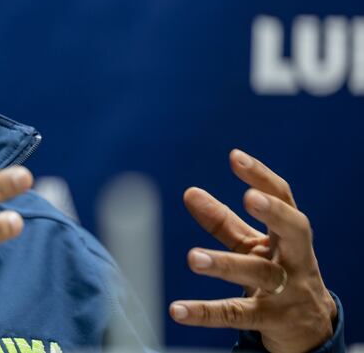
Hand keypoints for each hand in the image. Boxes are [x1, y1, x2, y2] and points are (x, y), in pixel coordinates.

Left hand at [170, 149, 336, 352]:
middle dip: (275, 213)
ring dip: (225, 264)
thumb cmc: (278, 273)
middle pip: (293, 231)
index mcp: (289, 235)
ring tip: (193, 257)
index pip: (284, 198)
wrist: (309, 330)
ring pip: (259, 273)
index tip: (236, 156)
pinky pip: (236, 314)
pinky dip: (205, 312)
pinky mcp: (271, 321)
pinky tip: (178, 310)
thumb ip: (223, 221)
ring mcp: (286, 291)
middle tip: (251, 198)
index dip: (262, 176)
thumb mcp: (254, 246)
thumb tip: (189, 192)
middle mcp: (294, 259)